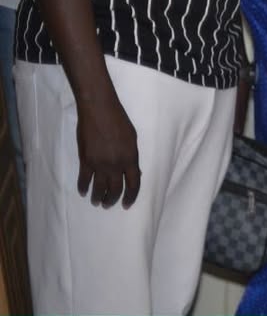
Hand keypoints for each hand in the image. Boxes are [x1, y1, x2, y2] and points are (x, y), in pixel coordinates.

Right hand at [75, 91, 140, 207]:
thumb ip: (132, 157)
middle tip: (108, 204)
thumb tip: (134, 173)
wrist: (99, 110)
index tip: (126, 204)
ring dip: (98, 197)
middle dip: (112, 200)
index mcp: (131, 158)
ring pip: (99, 188)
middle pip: (115, 189)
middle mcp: (116, 164)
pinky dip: (83, 188)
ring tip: (97, 202)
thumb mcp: (132, 139)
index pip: (134, 184)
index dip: (131, 196)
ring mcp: (99, 164)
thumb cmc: (119, 121)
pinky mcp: (85, 160)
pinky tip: (83, 192)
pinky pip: (84, 180)